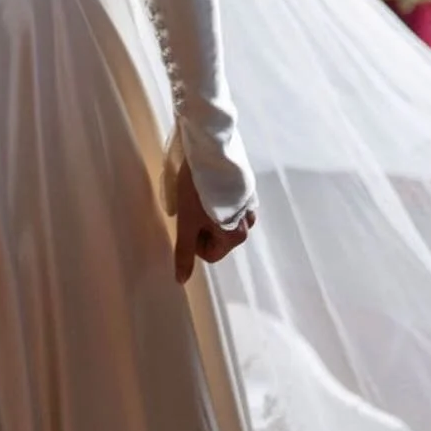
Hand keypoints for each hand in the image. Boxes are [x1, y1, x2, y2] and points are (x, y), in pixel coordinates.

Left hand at [173, 160, 254, 284]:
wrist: (210, 149)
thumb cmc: (197, 189)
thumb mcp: (186, 222)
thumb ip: (184, 253)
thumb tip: (181, 280)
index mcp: (235, 236)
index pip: (210, 254)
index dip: (194, 241)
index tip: (188, 221)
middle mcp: (248, 224)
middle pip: (218, 238)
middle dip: (202, 228)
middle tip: (192, 207)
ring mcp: (249, 205)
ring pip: (224, 221)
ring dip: (210, 214)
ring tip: (200, 196)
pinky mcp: (246, 188)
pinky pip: (230, 205)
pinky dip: (219, 201)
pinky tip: (209, 187)